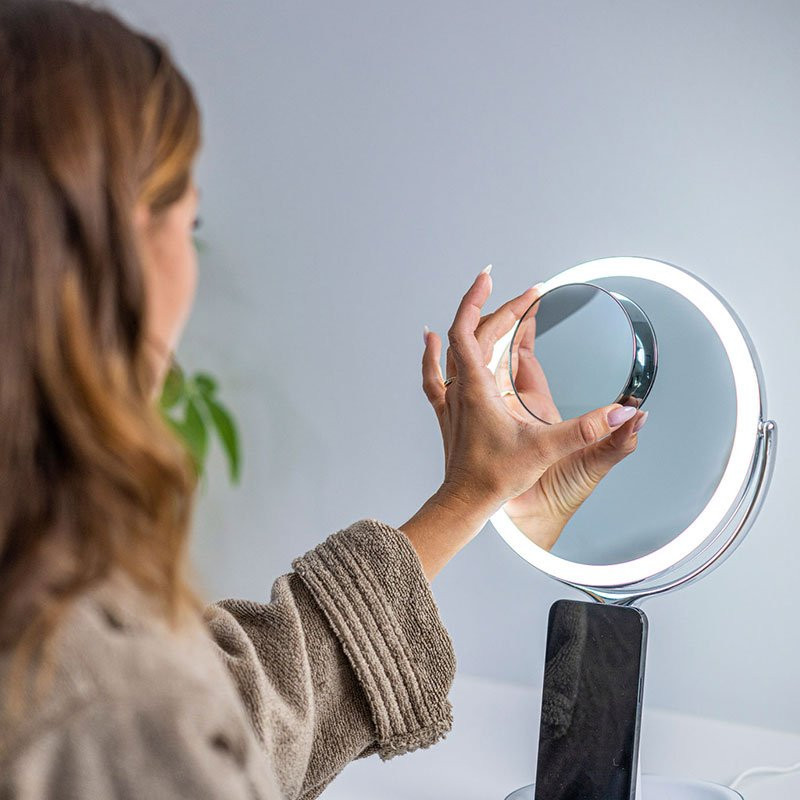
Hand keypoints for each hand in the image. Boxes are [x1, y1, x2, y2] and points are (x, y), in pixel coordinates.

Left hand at [401, 267, 643, 579]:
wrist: (465, 502)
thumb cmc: (495, 478)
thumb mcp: (545, 449)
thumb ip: (587, 430)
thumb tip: (625, 413)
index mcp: (477, 387)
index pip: (470, 329)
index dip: (483, 300)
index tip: (500, 280)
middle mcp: (459, 387)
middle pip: (471, 334)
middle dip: (498, 309)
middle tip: (526, 296)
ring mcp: (451, 399)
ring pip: (455, 349)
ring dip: (472, 323)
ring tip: (487, 301)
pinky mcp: (450, 412)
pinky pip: (435, 373)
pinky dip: (432, 352)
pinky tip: (428, 340)